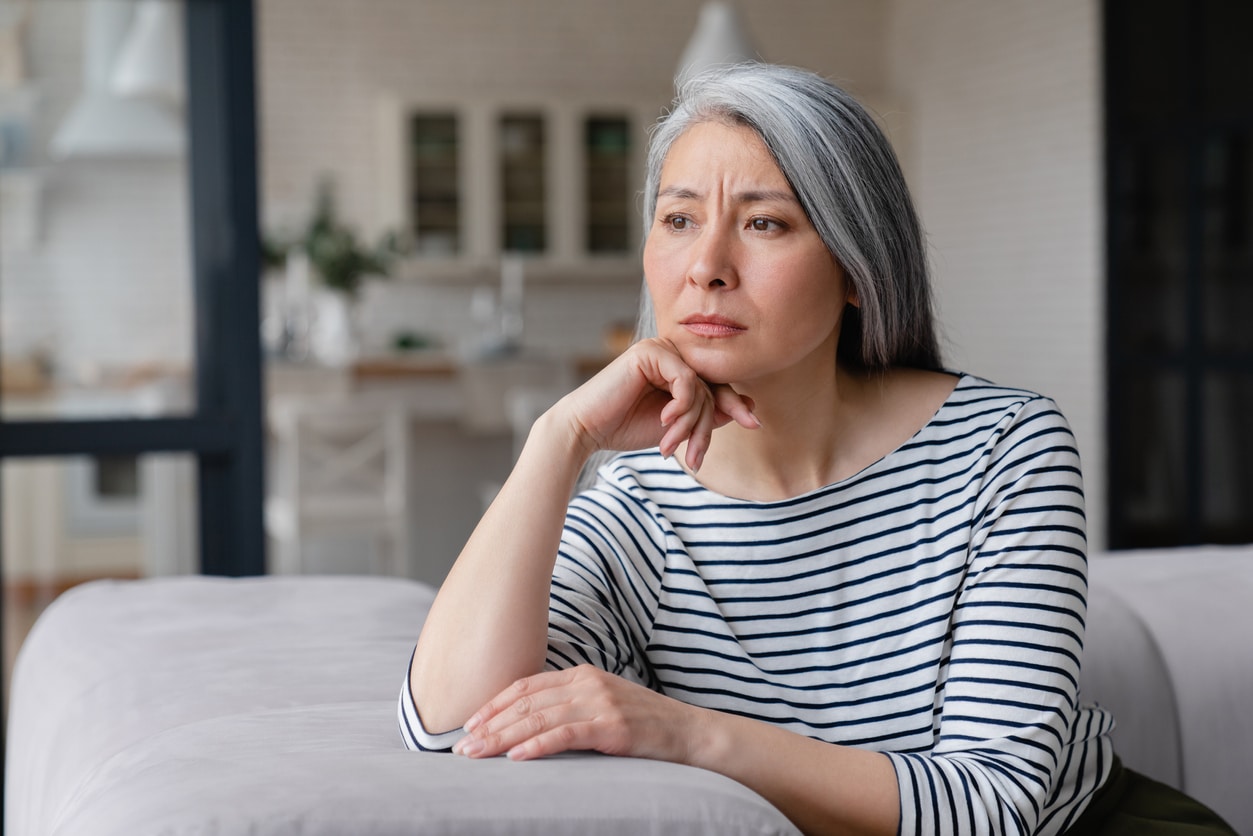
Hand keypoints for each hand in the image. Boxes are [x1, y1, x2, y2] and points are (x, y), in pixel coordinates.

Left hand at [451, 665, 704, 762]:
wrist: (689, 733)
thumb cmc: (643, 724)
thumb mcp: (602, 704)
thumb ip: (569, 706)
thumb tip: (526, 725)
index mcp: (582, 674)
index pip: (526, 686)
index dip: (494, 704)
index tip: (469, 724)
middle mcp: (588, 683)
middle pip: (527, 703)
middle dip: (490, 725)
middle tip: (462, 746)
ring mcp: (601, 703)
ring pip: (540, 719)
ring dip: (503, 738)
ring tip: (478, 754)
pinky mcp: (613, 727)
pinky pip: (566, 735)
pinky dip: (538, 746)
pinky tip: (516, 757)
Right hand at [557, 338, 758, 471]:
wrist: (587, 430)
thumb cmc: (625, 428)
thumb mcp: (677, 426)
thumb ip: (708, 414)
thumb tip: (748, 406)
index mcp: (677, 369)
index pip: (716, 386)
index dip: (735, 405)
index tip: (754, 424)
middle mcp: (671, 354)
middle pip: (710, 389)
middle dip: (704, 427)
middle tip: (693, 456)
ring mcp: (660, 349)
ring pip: (700, 388)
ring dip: (690, 423)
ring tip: (670, 444)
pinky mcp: (650, 351)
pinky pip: (685, 379)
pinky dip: (681, 405)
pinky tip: (663, 421)